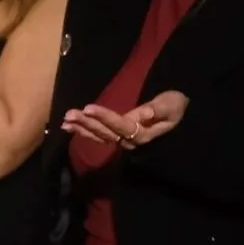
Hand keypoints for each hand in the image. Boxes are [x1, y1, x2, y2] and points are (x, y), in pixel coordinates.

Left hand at [63, 91, 188, 149]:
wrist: (178, 115)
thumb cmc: (175, 107)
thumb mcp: (173, 105)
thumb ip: (159, 109)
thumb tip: (145, 113)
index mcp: (143, 132)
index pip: (121, 124)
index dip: (105, 117)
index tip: (89, 108)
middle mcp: (130, 139)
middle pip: (106, 132)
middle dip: (87, 123)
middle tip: (70, 114)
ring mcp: (121, 139)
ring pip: (99, 135)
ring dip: (81, 128)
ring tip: (65, 120)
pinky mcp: (116, 136)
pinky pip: (97, 135)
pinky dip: (83, 131)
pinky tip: (69, 126)